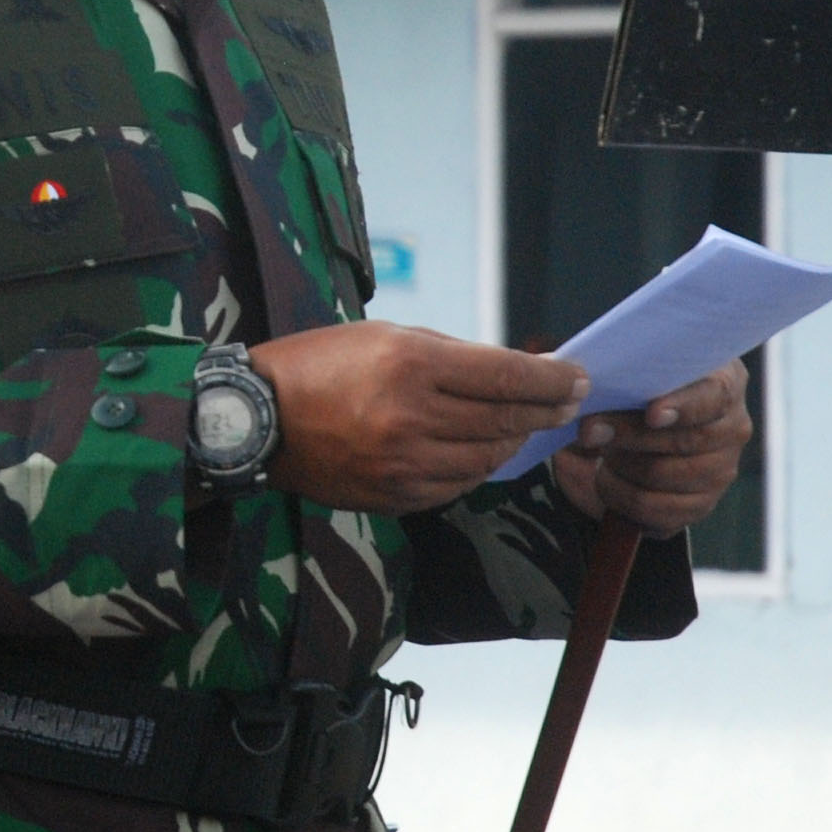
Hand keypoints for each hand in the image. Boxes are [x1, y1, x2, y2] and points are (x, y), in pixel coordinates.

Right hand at [249, 323, 589, 515]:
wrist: (256, 420)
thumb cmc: (319, 365)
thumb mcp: (384, 335)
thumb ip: (451, 356)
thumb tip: (513, 372)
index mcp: (409, 363)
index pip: (506, 376)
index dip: (551, 380)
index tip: (575, 378)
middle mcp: (410, 415)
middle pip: (506, 419)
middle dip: (544, 410)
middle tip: (565, 404)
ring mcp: (403, 461)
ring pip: (488, 458)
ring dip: (512, 441)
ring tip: (521, 426)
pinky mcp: (394, 495)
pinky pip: (457, 485)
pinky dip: (475, 468)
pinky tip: (477, 451)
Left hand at [549, 360, 750, 533]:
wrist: (628, 439)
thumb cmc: (634, 396)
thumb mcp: (631, 377)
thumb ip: (621, 376)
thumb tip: (585, 387)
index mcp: (725, 383)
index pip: (715, 395)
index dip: (684, 406)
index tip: (652, 413)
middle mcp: (733, 427)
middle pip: (688, 440)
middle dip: (631, 436)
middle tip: (589, 431)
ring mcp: (721, 470)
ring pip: (666, 475)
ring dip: (622, 465)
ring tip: (601, 452)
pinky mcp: (701, 505)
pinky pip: (657, 509)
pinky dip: (621, 495)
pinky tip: (607, 479)